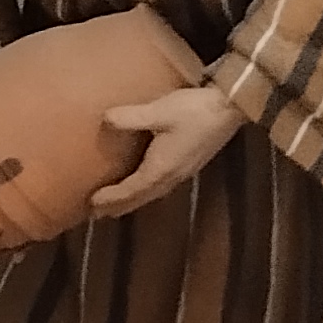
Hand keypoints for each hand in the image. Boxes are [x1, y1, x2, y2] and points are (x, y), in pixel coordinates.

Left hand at [83, 81, 245, 218]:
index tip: (92, 204)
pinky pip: (163, 186)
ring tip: (117, 205)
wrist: (231, 108)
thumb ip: (131, 117)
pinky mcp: (191, 164)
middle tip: (98, 214)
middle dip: (119, 206)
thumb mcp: (159, 111)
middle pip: (141, 197)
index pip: (130, 190)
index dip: (111, 198)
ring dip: (134, 200)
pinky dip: (147, 191)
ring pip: (153, 193)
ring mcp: (183, 172)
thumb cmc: (195, 110)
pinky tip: (146, 184)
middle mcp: (171, 176)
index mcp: (161, 168)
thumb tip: (105, 119)